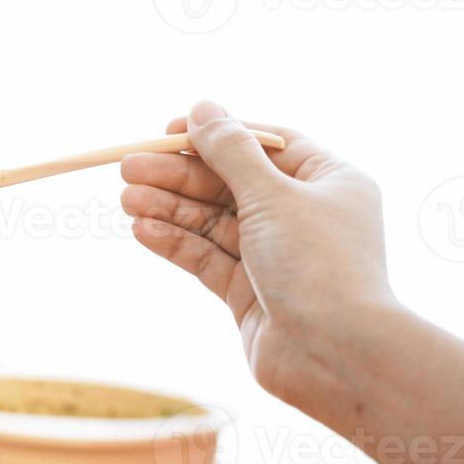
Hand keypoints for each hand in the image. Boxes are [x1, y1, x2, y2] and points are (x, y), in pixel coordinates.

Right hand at [119, 99, 397, 413]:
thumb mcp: (272, 196)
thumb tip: (203, 108)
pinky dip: (175, 242)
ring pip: (212, 222)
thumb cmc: (318, 266)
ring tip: (126, 199)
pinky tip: (143, 229)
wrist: (337, 356)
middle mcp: (304, 216)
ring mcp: (275, 256)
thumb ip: (230, 152)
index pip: (264, 144)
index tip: (170, 130)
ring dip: (169, 208)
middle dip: (178, 175)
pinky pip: (207, 257)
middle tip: (128, 167)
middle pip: (230, 183)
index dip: (216, 135)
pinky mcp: (249, 292)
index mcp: (328, 182)